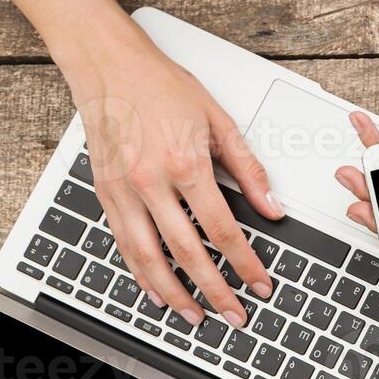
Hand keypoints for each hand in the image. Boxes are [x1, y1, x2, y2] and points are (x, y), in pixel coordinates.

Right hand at [65, 25, 278, 326]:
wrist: (108, 63)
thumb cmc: (161, 86)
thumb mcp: (218, 121)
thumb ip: (248, 169)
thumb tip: (272, 207)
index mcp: (185, 164)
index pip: (223, 229)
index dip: (245, 263)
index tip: (259, 285)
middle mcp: (151, 181)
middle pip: (187, 252)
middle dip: (214, 290)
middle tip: (234, 315)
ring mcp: (123, 190)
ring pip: (149, 257)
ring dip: (174, 293)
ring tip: (195, 316)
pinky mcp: (105, 192)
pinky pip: (123, 244)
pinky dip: (141, 273)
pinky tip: (156, 290)